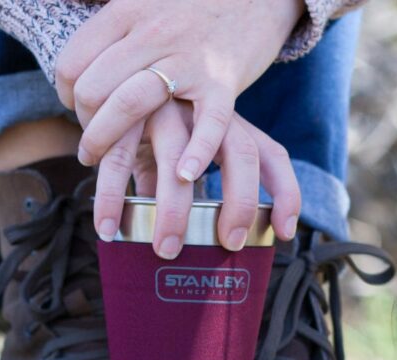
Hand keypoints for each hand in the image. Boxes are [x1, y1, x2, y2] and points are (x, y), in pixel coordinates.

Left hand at [55, 0, 304, 181]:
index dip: (65, 95)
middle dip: (85, 126)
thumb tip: (74, 73)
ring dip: (107, 142)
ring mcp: (188, 59)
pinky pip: (207, 122)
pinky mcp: (223, 81)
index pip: (72, 64)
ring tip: (102, 164)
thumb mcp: (142, 7)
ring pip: (130, 104)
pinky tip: (184, 175)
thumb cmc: (191, 11)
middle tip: (91, 145)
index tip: (76, 110)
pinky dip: (197, 152)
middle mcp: (152, 34)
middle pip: (93, 89)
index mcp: (126, 13)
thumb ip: (111, 36)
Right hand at [91, 100, 299, 258]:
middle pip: (241, 154)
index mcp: (230, 126)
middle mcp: (206, 115)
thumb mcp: (186, 153)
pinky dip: (114, 196)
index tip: (284, 233)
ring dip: (174, 210)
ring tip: (167, 249)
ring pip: (178, 161)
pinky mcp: (128, 114)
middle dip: (241, 202)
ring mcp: (169, 111)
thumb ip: (195, 191)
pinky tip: (110, 227)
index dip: (286, 192)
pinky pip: (121, 159)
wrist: (119, 73)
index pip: (271, 154)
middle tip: (230, 243)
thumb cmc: (162, 127)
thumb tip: (200, 243)